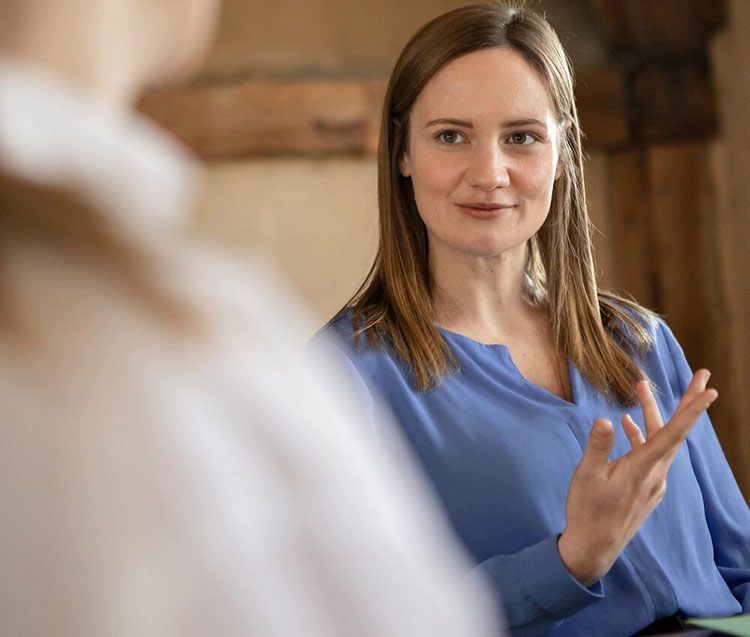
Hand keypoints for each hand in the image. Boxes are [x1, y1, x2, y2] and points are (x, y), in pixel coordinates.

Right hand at [557, 370, 717, 585]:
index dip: (691, 410)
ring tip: (641, 391)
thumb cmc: (587, 510)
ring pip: (660, 442)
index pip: (673, 433)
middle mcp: (655, 473)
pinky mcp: (645, 488)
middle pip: (676, 432)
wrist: (593, 547)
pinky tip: (626, 426)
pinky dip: (642, 436)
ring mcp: (652, 482)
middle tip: (702, 376)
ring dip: (653, 416)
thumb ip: (598, 446)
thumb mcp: (586, 475)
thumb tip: (606, 419)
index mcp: (643, 467)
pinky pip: (650, 454)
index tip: (709, 391)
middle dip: (687, 402)